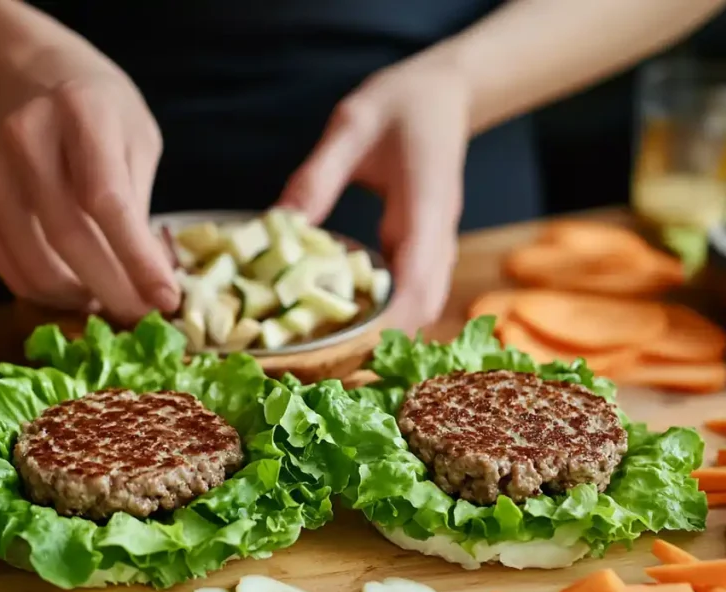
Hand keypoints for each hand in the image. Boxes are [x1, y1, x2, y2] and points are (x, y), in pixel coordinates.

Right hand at [0, 39, 178, 323]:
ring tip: (111, 300)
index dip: (137, 258)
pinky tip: (76, 290)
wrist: (15, 72)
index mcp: (80, 113)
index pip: (108, 201)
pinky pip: (10, 268)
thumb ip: (139, 198)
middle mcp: (27, 141)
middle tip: (143, 315)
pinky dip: (47, 293)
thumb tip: (150, 277)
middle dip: (114, 289)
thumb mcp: (135, 133)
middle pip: (70, 237)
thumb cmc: (93, 105)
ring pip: (35, 264)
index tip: (166, 299)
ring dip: (79, 298)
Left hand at [278, 62, 470, 333]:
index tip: (348, 350)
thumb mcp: (351, 126)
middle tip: (323, 364)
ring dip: (384, 332)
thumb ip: (317, 175)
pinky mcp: (424, 249)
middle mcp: (438, 236)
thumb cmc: (401, 104)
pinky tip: (343, 320)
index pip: (417, 281)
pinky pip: (411, 293)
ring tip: (329, 351)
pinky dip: (384, 314)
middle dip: (382, 341)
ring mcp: (435, 246)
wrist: (446, 92)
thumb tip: (278, 224)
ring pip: (422, 307)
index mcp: (426, 207)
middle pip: (423, 308)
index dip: (387, 323)